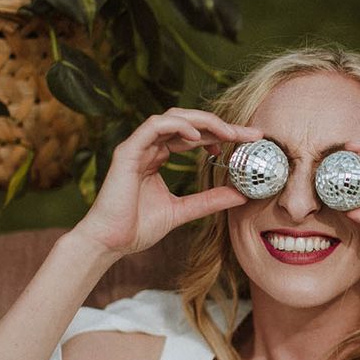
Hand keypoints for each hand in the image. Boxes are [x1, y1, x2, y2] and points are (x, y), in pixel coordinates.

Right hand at [73, 108, 261, 256]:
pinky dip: (177, 126)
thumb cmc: (137, 227)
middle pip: (188, 123)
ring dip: (203, 121)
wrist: (109, 242)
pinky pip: (154, 127)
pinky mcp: (127, 151)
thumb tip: (241, 195)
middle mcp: (149, 147)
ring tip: (228, 133)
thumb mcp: (182, 211)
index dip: (221, 135)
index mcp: (159, 157)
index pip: (194, 136)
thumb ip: (209, 201)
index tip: (248, 141)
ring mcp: (137, 147)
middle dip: (220, 125)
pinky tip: (198, 136)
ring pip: (172, 118)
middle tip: (249, 134)